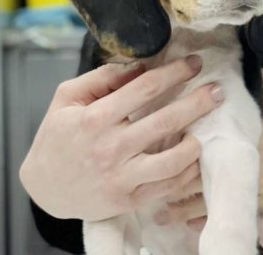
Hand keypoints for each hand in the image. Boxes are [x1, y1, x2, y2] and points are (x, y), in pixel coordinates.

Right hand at [19, 55, 224, 220]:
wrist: (44, 188)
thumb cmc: (59, 137)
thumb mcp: (67, 98)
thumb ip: (102, 78)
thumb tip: (140, 64)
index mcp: (94, 119)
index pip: (145, 89)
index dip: (174, 72)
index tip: (194, 62)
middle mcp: (110, 148)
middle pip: (166, 120)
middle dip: (199, 101)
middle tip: (218, 90)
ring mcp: (122, 177)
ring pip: (174, 159)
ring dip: (198, 140)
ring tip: (209, 125)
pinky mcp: (130, 199)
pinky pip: (170, 185)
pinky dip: (190, 170)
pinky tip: (198, 154)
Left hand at [155, 69, 262, 228]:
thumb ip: (257, 78)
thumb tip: (232, 66)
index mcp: (241, 124)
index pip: (197, 126)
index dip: (172, 125)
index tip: (153, 121)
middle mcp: (235, 154)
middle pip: (187, 161)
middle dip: (161, 161)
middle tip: (138, 158)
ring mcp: (242, 179)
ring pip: (194, 190)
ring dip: (168, 190)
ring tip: (144, 190)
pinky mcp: (250, 197)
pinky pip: (213, 209)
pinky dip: (190, 214)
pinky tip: (173, 213)